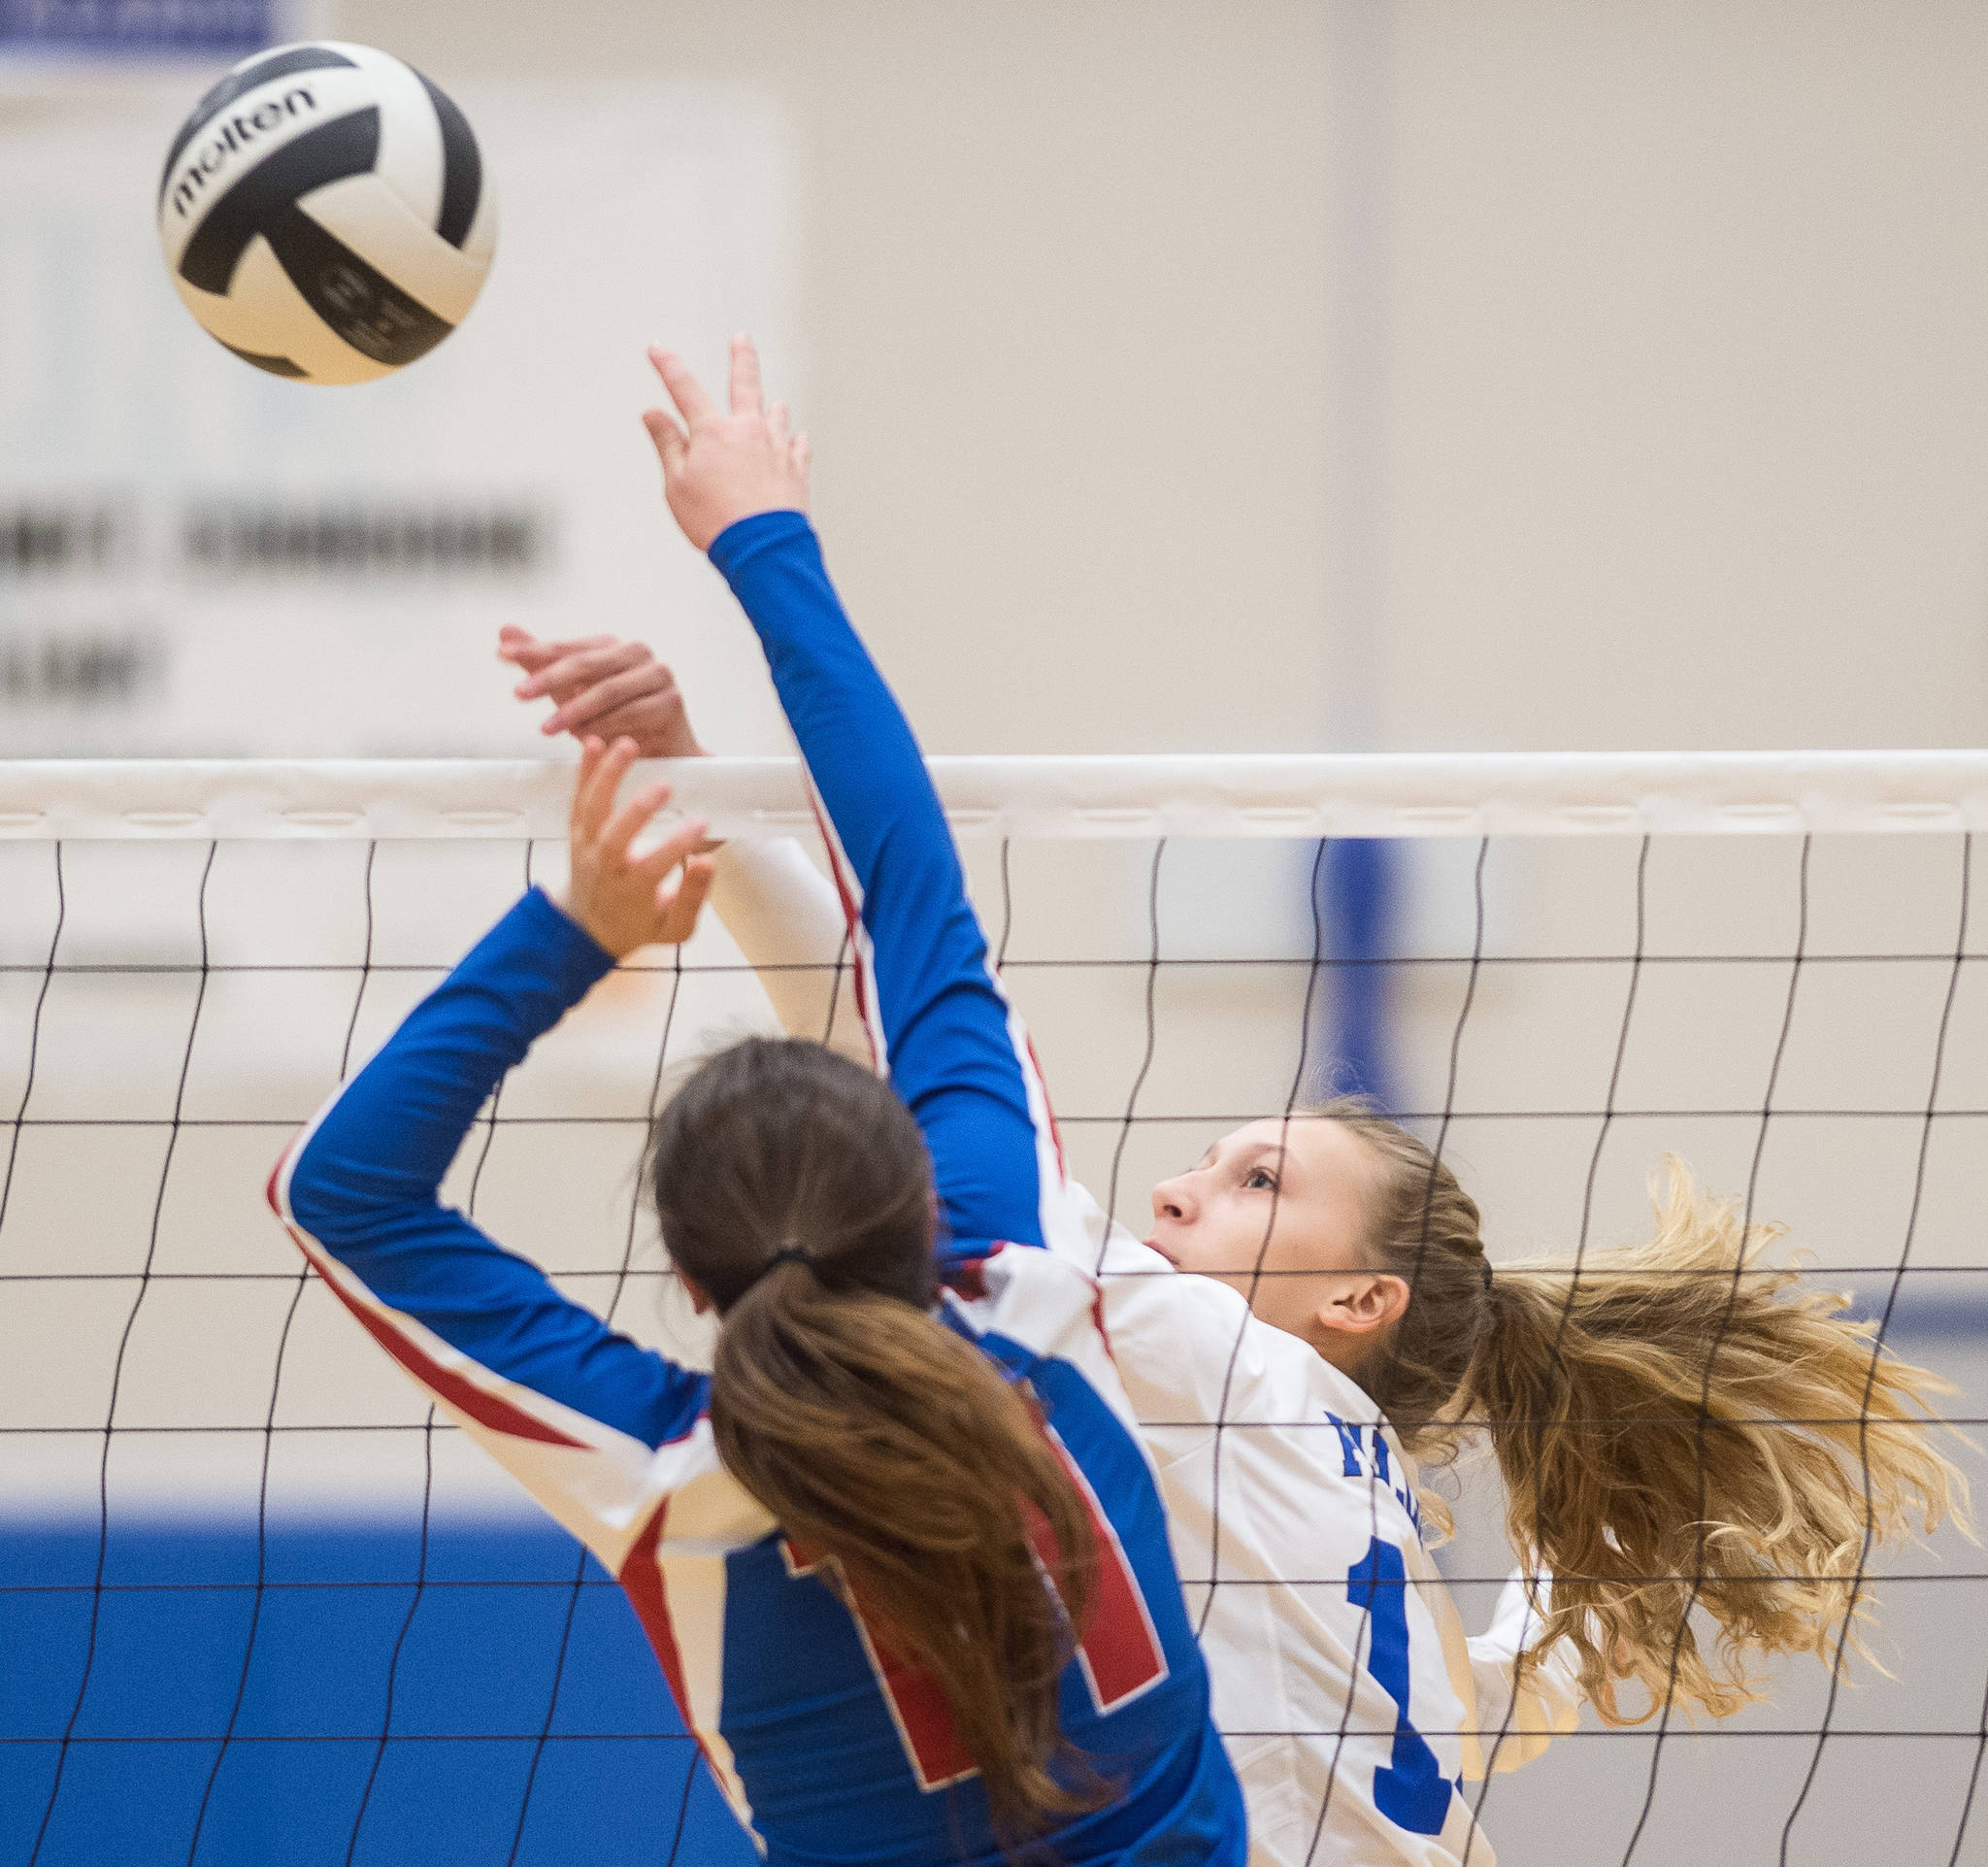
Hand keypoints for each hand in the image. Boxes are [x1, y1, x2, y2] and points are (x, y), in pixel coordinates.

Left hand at [499, 625, 707, 756]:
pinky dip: (605, 726)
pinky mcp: (672, 701)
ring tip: (549, 728)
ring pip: (608, 690)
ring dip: (575, 711)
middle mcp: (638, 653)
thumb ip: (541, 663)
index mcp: (613, 647)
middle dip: (549, 678)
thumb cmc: (614, 722)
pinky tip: (585, 739)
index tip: (502, 655)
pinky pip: (632, 713)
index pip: (568, 647)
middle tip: (520, 694)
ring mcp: (659, 676)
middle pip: (587, 664)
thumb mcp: (571, 695)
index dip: (535, 650)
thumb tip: (505, 631)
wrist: (662, 755)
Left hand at [557, 737, 714, 958]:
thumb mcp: (674, 928)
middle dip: (638, 811)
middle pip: (614, 837)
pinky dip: (583, 771)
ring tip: (627, 744)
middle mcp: (603, 868)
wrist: (588, 928)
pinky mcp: (577, 832)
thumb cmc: (638, 924)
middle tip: (665, 786)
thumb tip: (707, 862)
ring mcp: (585, 848)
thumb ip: (692, 897)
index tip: (702, 824)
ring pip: (591, 810)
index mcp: (631, 892)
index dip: (677, 846)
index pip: (654, 868)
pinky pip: (577, 799)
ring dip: (606, 775)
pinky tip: (594, 743)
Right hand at [642, 334, 809, 551]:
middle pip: (745, 383)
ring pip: (777, 414)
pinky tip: (795, 442)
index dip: (668, 367)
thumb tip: (652, 413)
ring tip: (773, 405)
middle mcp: (748, 431)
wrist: (762, 549)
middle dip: (741, 357)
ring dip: (772, 408)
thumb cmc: (714, 521)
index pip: (684, 390)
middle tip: (741, 339)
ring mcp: (777, 448)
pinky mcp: (798, 469)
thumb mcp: (677, 484)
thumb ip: (667, 444)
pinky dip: (794, 442)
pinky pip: (799, 446)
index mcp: (713, 433)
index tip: (656, 349)